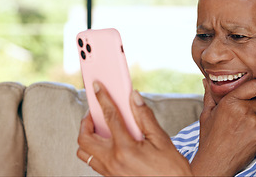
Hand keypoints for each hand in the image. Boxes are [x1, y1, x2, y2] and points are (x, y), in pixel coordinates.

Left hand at [77, 81, 191, 175]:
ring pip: (84, 153)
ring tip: (99, 128)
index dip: (102, 98)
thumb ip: (145, 116)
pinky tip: (109, 143)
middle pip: (84, 138)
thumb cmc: (171, 169)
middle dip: (85, 121)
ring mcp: (110, 172)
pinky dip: (95, 150)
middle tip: (95, 112)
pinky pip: (94, 162)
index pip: (109, 117)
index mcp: (126, 148)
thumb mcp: (161, 139)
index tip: (97, 87)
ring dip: (87, 138)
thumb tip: (134, 97)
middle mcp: (113, 161)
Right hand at [191, 79, 255, 175]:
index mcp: (229, 102)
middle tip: (244, 117)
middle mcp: (243, 110)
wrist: (215, 162)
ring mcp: (253, 123)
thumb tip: (206, 81)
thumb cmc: (210, 138)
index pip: (254, 86)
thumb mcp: (206, 115)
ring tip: (242, 130)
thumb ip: (210, 96)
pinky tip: (246, 138)